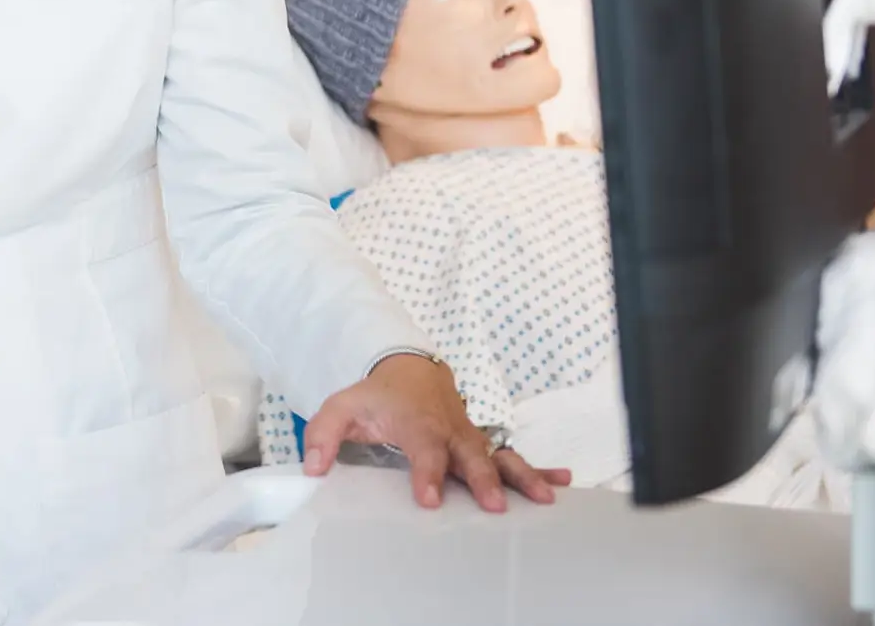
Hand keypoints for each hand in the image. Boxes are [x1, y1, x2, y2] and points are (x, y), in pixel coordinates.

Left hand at [300, 354, 569, 512]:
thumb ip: (324, 435)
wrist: (408, 369)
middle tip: (493, 505)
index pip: (422, 448)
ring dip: (521, 475)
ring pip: (498, 455)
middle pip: (469, 455)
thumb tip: (313, 467)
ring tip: (543, 496)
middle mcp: (449, 430)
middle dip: (482, 479)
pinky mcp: (481, 444)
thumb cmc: (376, 396)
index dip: (425, 473)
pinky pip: (513, 455)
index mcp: (416, 422)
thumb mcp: (342, 407)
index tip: (428, 499)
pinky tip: (561, 481)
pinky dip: (538, 467)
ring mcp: (469, 437)